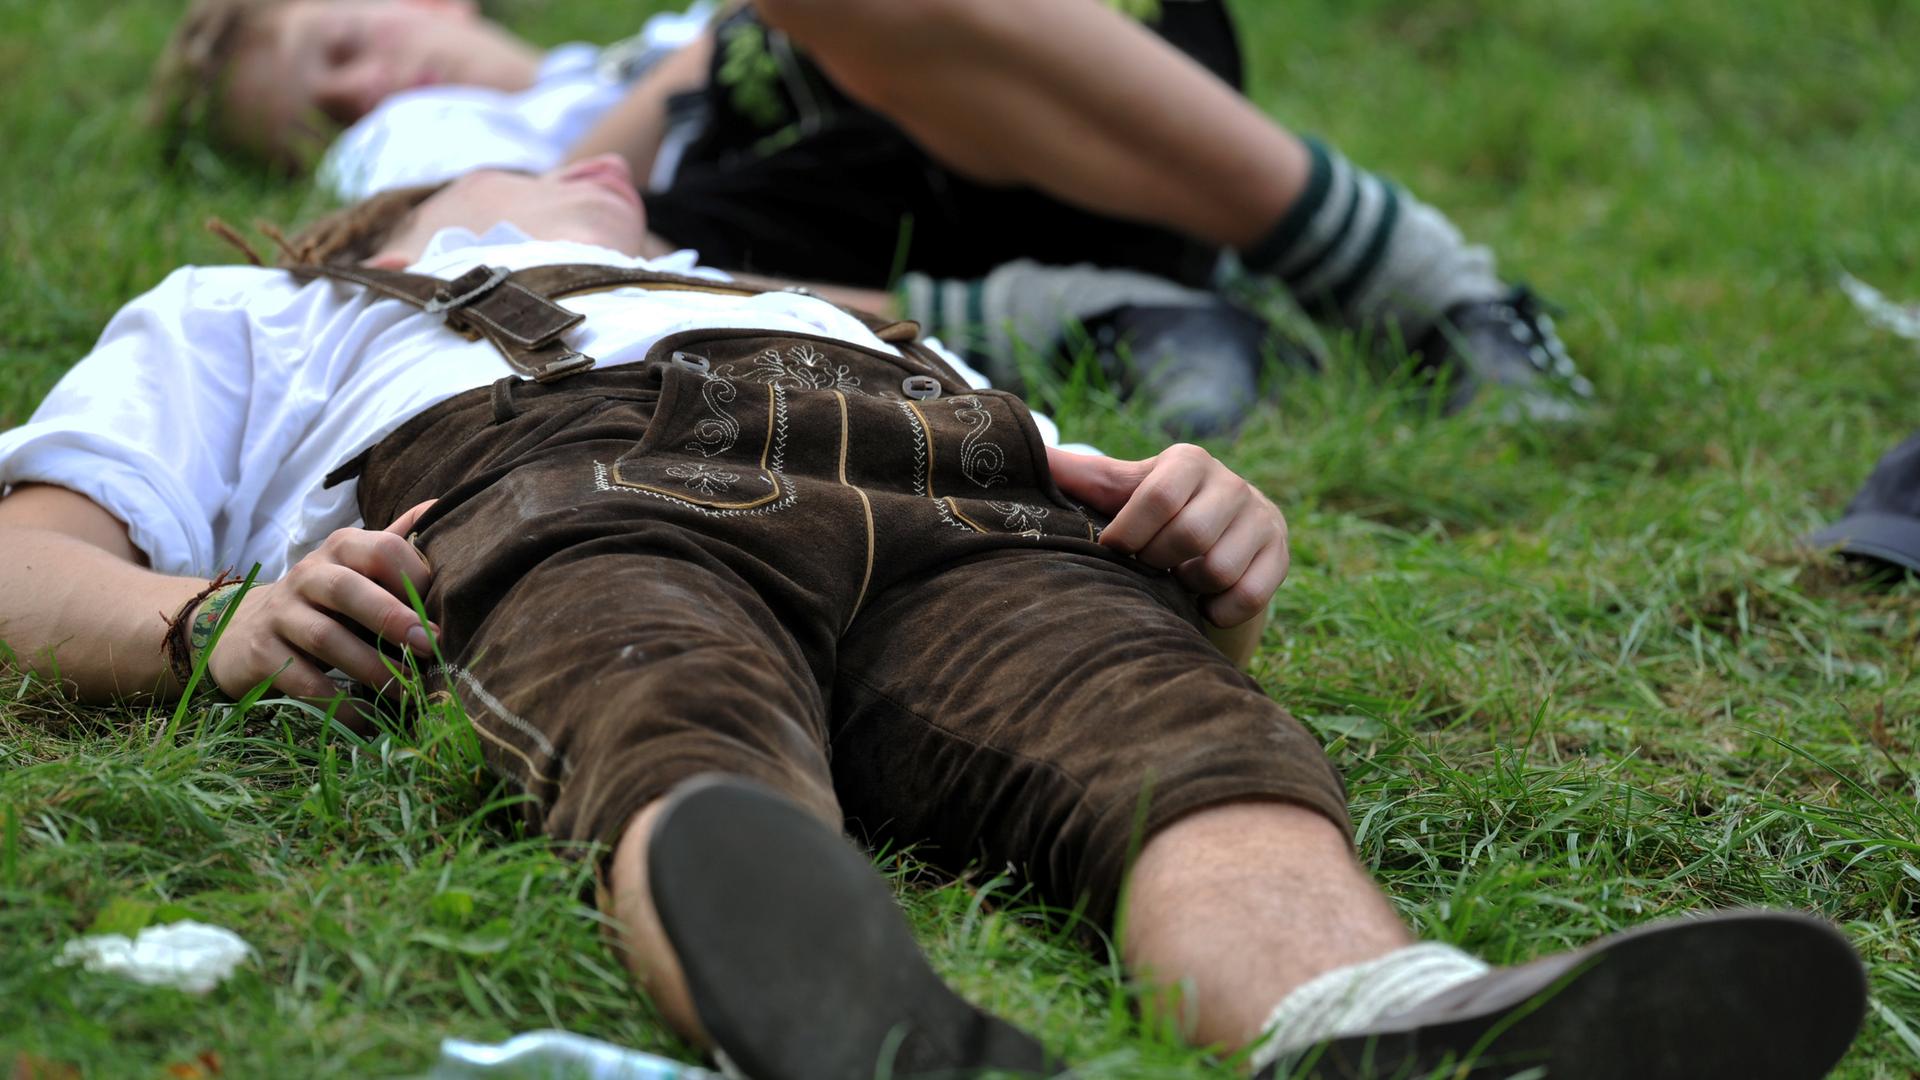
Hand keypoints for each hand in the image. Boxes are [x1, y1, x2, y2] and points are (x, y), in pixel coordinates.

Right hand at [206, 501, 438, 699]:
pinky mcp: (262, 654)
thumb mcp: (356, 567)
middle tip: (431, 648)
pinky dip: (339, 704)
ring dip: (371, 668)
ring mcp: (280, 614)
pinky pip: (303, 682)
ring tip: (408, 692)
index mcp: (342, 549)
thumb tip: (441, 506)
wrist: (240, 631)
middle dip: (391, 618)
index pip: (382, 549)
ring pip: (326, 638)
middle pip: (346, 589)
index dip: (415, 579)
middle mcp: (308, 575)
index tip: (444, 613)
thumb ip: (396, 543)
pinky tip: (368, 718)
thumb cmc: (323, 601)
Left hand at [1047, 445, 1287, 626]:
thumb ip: (1081, 476)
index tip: (1114, 549)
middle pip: (1189, 537)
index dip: (1130, 534)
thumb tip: (1029, 452)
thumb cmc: (1156, 513)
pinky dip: (1219, 609)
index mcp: (1188, 461)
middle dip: (1158, 562)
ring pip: (1219, 569)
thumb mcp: (1121, 490)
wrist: (1221, 534)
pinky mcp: (1280, 556)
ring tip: (1179, 578)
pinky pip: (1248, 595)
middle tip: (1150, 566)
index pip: (1157, 498)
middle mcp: (1232, 483)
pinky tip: (1204, 601)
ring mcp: (1262, 519)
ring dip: (1189, 585)